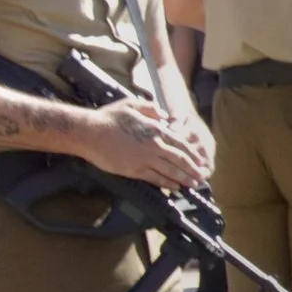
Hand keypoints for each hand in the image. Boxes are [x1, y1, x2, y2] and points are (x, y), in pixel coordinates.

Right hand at [82, 100, 210, 190]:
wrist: (88, 132)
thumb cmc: (107, 118)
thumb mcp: (131, 104)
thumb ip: (151, 109)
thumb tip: (164, 115)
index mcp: (155, 129)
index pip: (181, 143)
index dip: (193, 153)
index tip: (200, 160)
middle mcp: (154, 145)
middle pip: (181, 159)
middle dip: (193, 169)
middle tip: (202, 176)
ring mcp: (144, 159)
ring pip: (171, 171)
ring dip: (184, 179)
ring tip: (193, 185)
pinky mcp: (134, 170)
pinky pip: (155, 179)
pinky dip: (167, 184)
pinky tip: (174, 187)